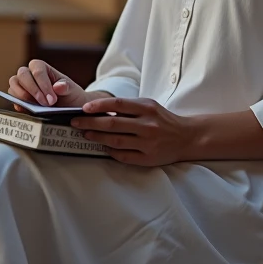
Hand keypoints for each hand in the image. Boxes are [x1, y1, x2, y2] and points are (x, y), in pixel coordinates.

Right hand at [8, 60, 92, 109]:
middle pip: (22, 74)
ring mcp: (22, 85)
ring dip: (23, 96)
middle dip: (33, 90)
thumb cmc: (69, 96)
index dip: (43, 84)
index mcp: (42, 67)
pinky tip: (27, 110)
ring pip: (14, 84)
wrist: (67, 108)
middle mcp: (29, 74)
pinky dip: (18, 103)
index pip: (37, 69)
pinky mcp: (18, 98)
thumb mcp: (73, 91)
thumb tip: (57, 86)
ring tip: (36, 107)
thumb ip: (67, 87)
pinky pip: (12, 97)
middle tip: (45, 104)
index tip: (52, 99)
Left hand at [70, 97, 194, 166]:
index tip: (84, 108)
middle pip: (112, 124)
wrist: (187, 137)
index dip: (99, 106)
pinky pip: (124, 156)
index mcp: (147, 108)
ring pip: (115, 141)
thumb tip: (99, 110)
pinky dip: (110, 152)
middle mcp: (148, 125)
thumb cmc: (162, 119)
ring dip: (97, 138)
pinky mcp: (149, 158)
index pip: (118, 104)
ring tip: (85, 134)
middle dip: (90, 123)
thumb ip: (128, 108)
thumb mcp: (149, 107)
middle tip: (75, 122)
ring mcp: (148, 143)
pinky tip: (102, 147)